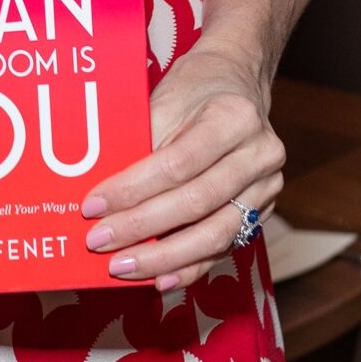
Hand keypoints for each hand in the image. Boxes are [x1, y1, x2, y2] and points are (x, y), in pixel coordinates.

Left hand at [78, 42, 284, 289]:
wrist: (239, 82)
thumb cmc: (196, 88)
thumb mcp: (167, 98)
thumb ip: (142, 143)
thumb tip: (103, 192)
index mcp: (234, 118)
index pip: (178, 164)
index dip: (133, 190)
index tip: (93, 206)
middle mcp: (259, 155)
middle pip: (196, 203)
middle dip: (142, 228)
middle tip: (99, 242)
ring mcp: (267, 187)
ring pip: (214, 234)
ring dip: (164, 257)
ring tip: (123, 266)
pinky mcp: (263, 212)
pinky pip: (224, 246)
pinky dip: (190, 266)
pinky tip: (160, 279)